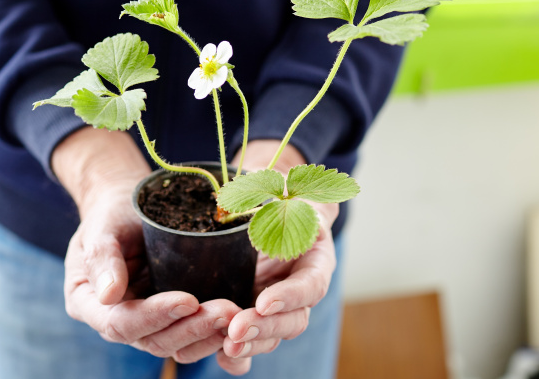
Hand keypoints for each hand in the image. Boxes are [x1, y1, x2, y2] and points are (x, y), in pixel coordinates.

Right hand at [55, 127, 239, 361]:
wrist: (126, 207)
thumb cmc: (110, 212)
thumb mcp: (100, 227)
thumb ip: (102, 258)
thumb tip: (108, 295)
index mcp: (89, 304)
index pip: (120, 323)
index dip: (155, 316)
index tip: (188, 300)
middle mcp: (117, 321)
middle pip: (154, 340)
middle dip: (191, 328)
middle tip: (226, 311)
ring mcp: (146, 322)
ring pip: (178, 343)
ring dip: (209, 333)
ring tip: (238, 315)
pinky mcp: (171, 317)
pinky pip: (193, 333)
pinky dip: (216, 332)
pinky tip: (240, 321)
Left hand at [216, 140, 338, 374]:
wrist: (266, 212)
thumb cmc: (276, 199)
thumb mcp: (282, 191)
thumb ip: (278, 195)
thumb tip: (262, 182)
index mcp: (315, 260)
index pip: (310, 285)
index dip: (290, 296)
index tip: (265, 301)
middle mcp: (300, 291)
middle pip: (293, 319)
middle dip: (266, 327)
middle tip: (238, 328)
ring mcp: (278, 308)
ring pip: (273, 337)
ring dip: (251, 343)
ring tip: (228, 343)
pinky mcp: (254, 316)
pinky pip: (253, 343)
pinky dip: (240, 355)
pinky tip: (223, 356)